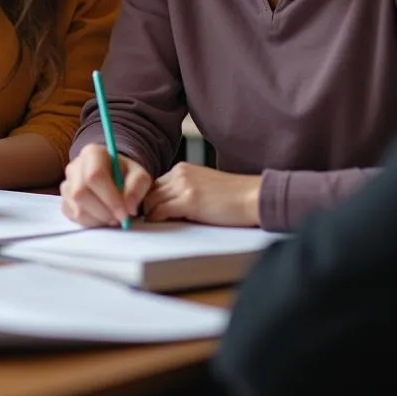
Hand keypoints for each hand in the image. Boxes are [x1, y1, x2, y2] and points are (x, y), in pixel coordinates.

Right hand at [60, 144, 151, 227]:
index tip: (125, 214)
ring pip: (77, 208)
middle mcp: (74, 166)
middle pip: (81, 193)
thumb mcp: (139, 175)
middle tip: (120, 219)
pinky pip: (74, 217)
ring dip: (99, 219)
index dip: (110, 198)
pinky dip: (91, 223)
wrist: (114, 179)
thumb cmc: (125, 175)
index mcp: (92, 153)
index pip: (94, 175)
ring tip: (113, 217)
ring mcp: (67, 184)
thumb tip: (128, 208)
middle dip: (103, 212)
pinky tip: (102, 217)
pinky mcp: (64, 201)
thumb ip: (137, 188)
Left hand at [143, 163, 260, 226]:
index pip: (154, 184)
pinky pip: (161, 211)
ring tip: (150, 226)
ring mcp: (184, 185)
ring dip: (149, 215)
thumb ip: (183, 191)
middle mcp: (180, 173)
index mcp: (183, 169)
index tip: (145, 212)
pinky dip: (156, 220)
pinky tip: (160, 225)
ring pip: (151, 201)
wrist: (254, 197)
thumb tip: (164, 208)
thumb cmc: (233, 197)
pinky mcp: (189, 200)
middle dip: (144, 207)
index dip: (148, 199)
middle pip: (149, 191)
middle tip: (143, 222)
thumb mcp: (203, 187)